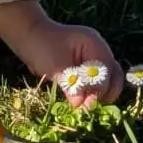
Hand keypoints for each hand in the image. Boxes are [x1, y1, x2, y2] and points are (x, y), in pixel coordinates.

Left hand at [0, 0, 123, 107]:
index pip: (107, 73)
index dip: (98, 92)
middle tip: (88, 107)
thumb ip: (72, 85)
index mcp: (95, 46)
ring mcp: (94, 57)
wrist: (28, 34)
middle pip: (115, 76)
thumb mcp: (56, 67)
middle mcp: (100, 51)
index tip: (84, 106)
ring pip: (108, 80)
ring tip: (85, 106)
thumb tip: (82, 106)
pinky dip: (91, 91)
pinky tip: (81, 100)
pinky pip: (96, 81)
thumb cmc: (40, 47)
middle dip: (104, 94)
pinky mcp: (86, 65)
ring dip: (99, 94)